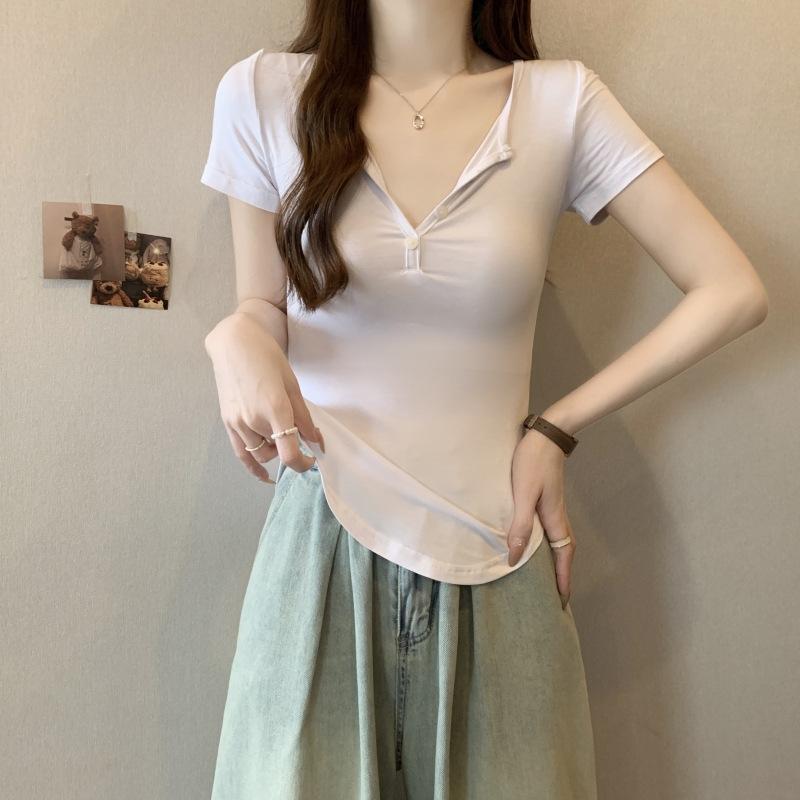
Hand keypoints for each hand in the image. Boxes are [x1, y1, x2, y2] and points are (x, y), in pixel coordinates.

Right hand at [204, 313, 324, 482]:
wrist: (235, 343)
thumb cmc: (268, 358)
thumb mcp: (292, 386)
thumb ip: (303, 418)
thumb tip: (315, 441)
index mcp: (275, 410)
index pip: (289, 455)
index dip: (304, 464)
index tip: (312, 458)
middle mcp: (254, 421)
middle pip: (277, 452)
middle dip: (292, 448)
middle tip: (301, 435)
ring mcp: (238, 423)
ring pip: (260, 454)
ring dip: (274, 451)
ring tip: (280, 433)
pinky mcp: (227, 422)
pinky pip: (240, 454)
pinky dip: (252, 467)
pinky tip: (263, 474)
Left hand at [506, 428, 575, 608]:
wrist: (545, 434)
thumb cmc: (533, 462)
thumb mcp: (523, 494)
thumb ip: (520, 525)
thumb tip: (515, 558)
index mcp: (554, 519)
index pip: (563, 556)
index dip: (563, 579)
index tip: (562, 601)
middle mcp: (557, 516)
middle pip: (564, 552)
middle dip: (561, 574)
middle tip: (555, 595)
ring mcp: (553, 507)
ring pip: (557, 541)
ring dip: (555, 560)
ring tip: (546, 576)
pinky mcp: (546, 499)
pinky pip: (549, 530)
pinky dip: (546, 543)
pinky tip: (534, 543)